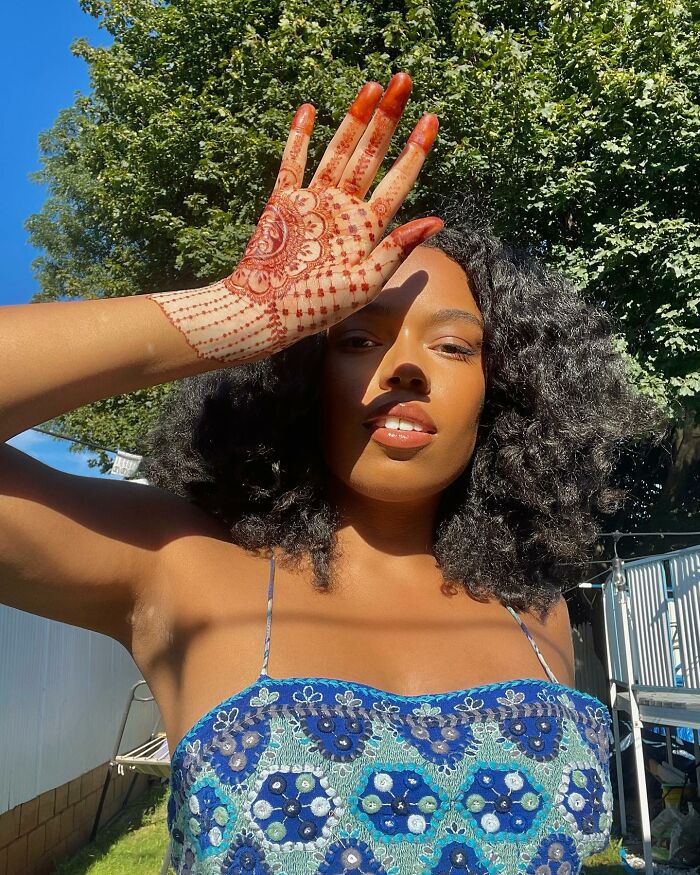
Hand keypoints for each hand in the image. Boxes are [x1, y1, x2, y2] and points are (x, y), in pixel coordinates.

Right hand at [147, 73, 441, 363]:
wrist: (266, 311)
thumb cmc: (317, 306)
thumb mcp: (365, 281)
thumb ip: (397, 248)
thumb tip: (436, 220)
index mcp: (367, 228)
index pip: (398, 181)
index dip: (415, 151)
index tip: (431, 119)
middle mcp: (344, 209)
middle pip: (371, 154)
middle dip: (389, 119)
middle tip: (404, 80)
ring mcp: (314, 201)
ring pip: (338, 150)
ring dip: (354, 118)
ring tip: (372, 86)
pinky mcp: (283, 200)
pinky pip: (292, 162)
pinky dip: (299, 136)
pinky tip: (310, 111)